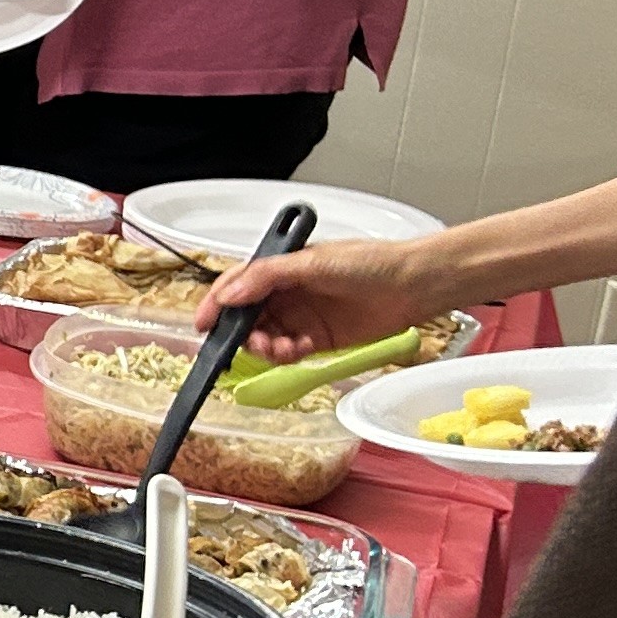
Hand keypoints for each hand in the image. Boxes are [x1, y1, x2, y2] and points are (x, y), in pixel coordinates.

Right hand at [200, 239, 446, 360]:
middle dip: (242, 332)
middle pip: (247, 316)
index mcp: (280, 268)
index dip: (216, 305)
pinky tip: (296, 351)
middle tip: (252, 342)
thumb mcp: (312, 262)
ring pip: (266, 337)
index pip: (236, 285)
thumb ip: (267, 277)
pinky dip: (286, 355)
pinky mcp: (319, 338)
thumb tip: (230, 294)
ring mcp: (303, 316)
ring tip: (279, 349)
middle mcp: (287, 292)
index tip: (203, 324)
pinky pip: (289, 351)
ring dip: (265, 347)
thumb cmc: (371, 262)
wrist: (414, 285)